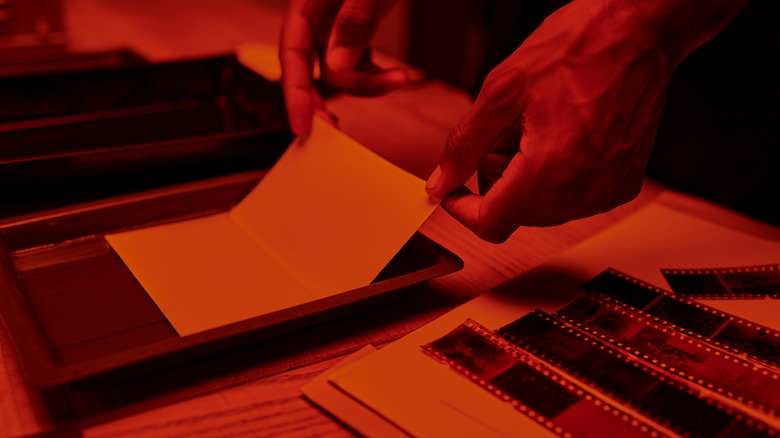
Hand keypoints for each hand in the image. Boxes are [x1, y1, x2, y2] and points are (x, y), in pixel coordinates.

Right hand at [280, 0, 408, 135]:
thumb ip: (350, 23)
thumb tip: (337, 64)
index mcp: (305, 4)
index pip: (291, 53)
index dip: (294, 93)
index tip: (302, 126)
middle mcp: (316, 21)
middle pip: (310, 72)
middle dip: (329, 99)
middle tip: (338, 130)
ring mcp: (334, 31)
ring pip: (341, 75)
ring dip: (369, 83)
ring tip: (399, 78)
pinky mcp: (353, 37)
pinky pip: (358, 69)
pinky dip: (376, 77)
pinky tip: (394, 75)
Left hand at [425, 0, 688, 241]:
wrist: (636, 33)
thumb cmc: (578, 49)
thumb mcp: (501, 92)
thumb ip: (463, 147)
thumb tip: (439, 183)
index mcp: (550, 170)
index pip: (490, 224)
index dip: (462, 209)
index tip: (454, 192)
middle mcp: (583, 191)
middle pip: (515, 217)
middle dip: (497, 183)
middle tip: (505, 135)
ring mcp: (606, 192)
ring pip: (542, 210)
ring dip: (526, 180)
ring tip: (537, 130)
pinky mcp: (622, 185)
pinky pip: (572, 199)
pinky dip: (556, 177)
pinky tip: (561, 138)